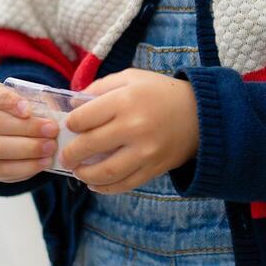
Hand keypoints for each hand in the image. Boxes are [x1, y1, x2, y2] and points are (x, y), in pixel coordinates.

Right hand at [0, 79, 59, 182]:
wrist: (22, 135)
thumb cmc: (32, 112)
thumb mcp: (37, 100)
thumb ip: (43, 103)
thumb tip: (62, 115)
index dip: (7, 101)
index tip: (28, 109)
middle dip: (26, 128)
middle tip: (51, 130)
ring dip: (27, 148)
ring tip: (51, 147)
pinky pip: (2, 169)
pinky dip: (26, 166)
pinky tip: (44, 161)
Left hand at [61, 70, 199, 193]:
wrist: (200, 114)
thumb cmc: (161, 93)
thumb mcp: (132, 78)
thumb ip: (100, 87)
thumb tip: (73, 106)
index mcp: (125, 100)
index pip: (83, 118)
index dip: (71, 124)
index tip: (71, 127)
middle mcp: (134, 127)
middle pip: (89, 146)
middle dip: (70, 154)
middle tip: (65, 155)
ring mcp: (145, 151)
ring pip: (104, 172)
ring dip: (84, 175)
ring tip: (77, 171)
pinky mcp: (154, 169)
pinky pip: (124, 185)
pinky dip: (105, 188)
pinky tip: (95, 184)